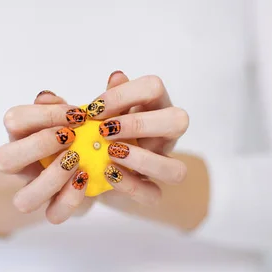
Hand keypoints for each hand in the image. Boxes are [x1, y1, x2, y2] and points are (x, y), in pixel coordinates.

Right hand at [0, 91, 92, 224]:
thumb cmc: (90, 134)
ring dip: (51, 179)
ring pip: (23, 199)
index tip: (78, 114)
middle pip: (3, 160)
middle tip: (70, 137)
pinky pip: (53, 215)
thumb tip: (116, 77)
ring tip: (78, 162)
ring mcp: (35, 190)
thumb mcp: (97, 115)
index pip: (13, 120)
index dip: (42, 115)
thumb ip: (103, 99)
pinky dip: (70, 199)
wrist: (100, 167)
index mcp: (24, 133)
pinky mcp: (54, 209)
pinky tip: (87, 179)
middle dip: (37, 146)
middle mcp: (22, 163)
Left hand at [94, 72, 189, 205]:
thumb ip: (110, 97)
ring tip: (110, 153)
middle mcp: (165, 135)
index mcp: (155, 107)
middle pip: (179, 121)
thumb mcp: (102, 111)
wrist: (92, 164)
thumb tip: (117, 76)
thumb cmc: (102, 129)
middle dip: (140, 124)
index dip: (125, 94)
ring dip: (143, 160)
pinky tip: (108, 173)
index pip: (154, 87)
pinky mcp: (150, 191)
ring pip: (177, 169)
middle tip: (105, 130)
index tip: (94, 109)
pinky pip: (153, 195)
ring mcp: (161, 165)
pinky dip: (130, 185)